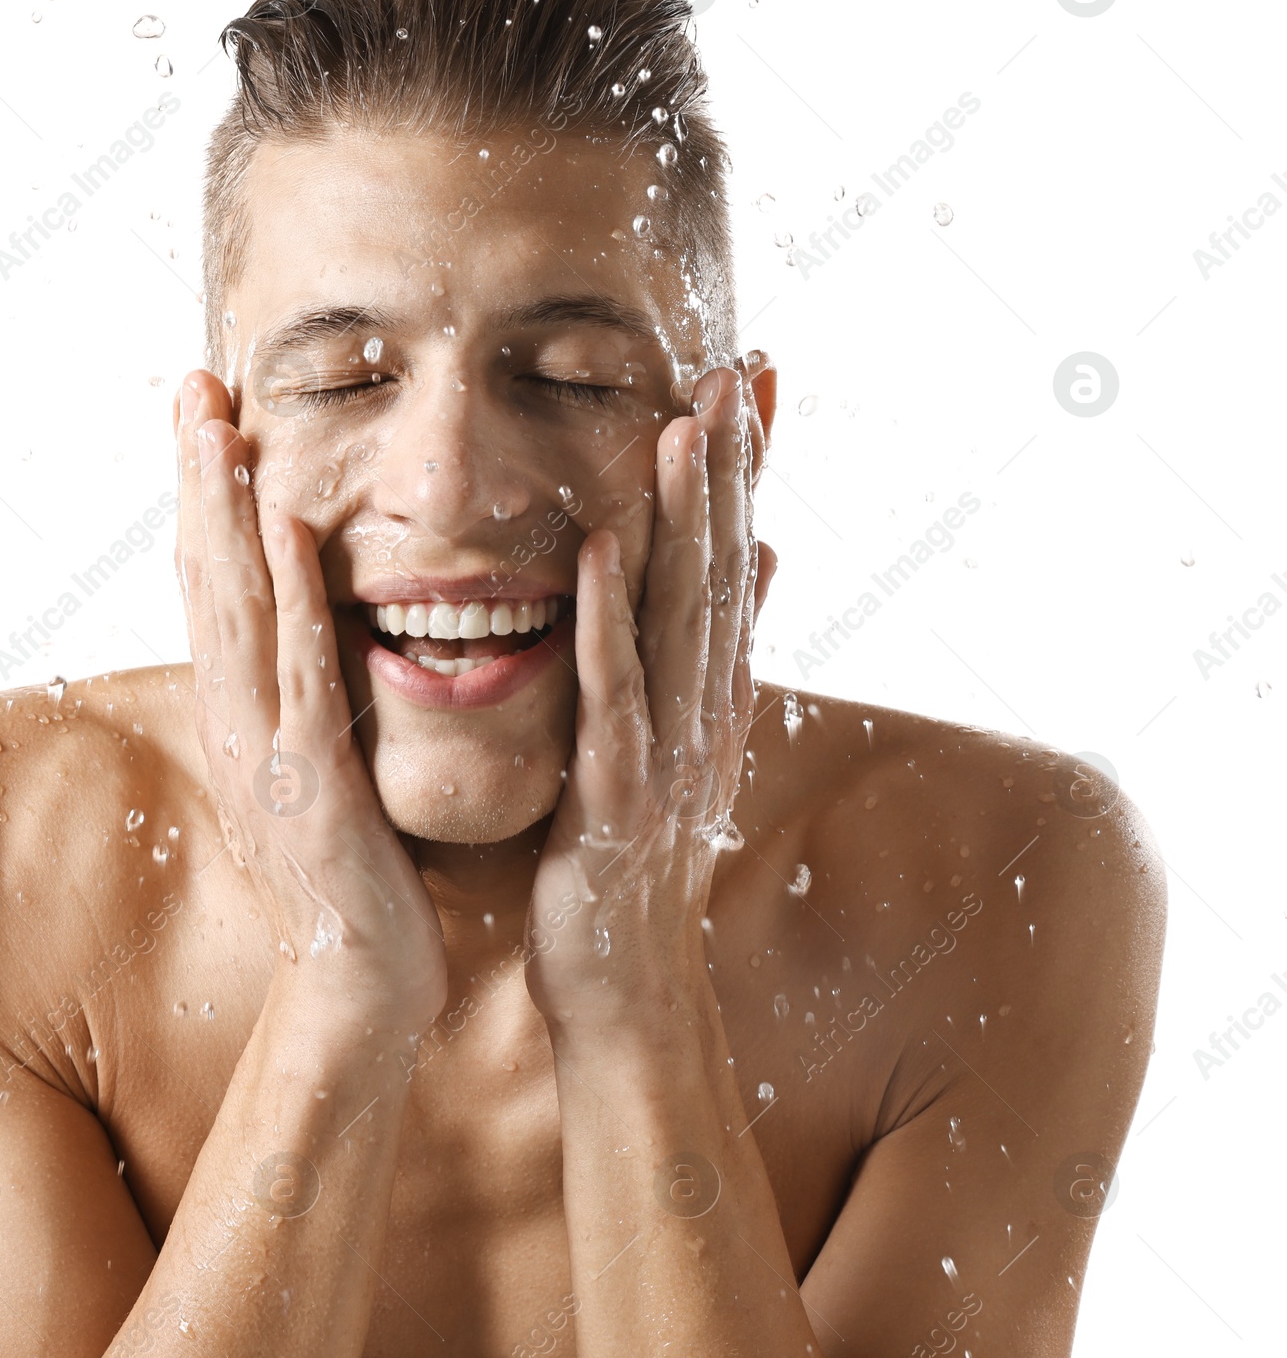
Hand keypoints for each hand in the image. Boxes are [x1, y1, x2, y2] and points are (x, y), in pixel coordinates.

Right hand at [174, 370, 447, 1031]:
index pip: (219, 588)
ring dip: (226, 517)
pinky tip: (292, 538)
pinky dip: (294, 604)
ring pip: (240, 614)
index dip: (207, 500)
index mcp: (247, 715)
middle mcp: (239, 723)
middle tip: (192, 387)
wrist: (361, 986)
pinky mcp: (310, 791)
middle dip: (199, 480)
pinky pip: (300, 680)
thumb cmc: (352, 875)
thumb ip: (310, 697)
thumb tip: (317, 630)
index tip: (207, 415)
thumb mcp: (320, 768)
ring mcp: (266, 755)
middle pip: (210, 580)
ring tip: (218, 429)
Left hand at [522, 366, 774, 1030]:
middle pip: (722, 573)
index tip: (753, 383)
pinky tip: (599, 545)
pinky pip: (612, 696)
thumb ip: (713, 657)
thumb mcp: (683, 748)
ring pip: (680, 620)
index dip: (748, 472)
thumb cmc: (636, 865)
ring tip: (687, 425)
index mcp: (711, 697)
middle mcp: (703, 714)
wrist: (625, 988)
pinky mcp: (615, 798)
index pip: (735, 563)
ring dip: (686, 521)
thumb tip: (759, 561)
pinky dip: (608, 619)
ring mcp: (666, 754)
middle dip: (731, 469)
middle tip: (736, 369)